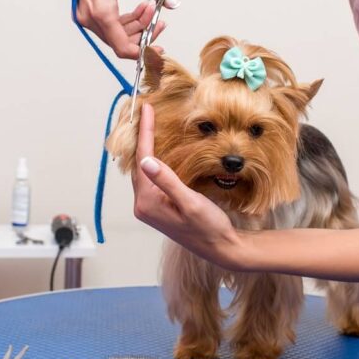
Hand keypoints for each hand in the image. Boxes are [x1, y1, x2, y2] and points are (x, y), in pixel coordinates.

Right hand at [69, 0, 178, 59]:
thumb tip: (174, 3)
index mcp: (101, 10)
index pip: (123, 47)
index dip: (143, 52)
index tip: (159, 50)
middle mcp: (89, 17)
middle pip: (120, 42)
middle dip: (143, 33)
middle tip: (160, 19)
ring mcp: (84, 15)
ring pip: (115, 35)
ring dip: (135, 26)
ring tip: (150, 7)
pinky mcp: (85, 11)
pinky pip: (107, 26)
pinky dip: (125, 21)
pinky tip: (140, 7)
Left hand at [133, 104, 247, 269]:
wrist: (220, 248)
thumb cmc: (208, 228)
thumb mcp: (190, 203)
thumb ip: (167, 181)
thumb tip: (146, 161)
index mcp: (147, 202)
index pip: (143, 159)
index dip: (145, 132)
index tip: (147, 109)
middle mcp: (143, 205)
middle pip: (138, 163)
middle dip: (142, 136)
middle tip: (146, 112)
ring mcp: (150, 206)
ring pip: (144, 170)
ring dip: (147, 148)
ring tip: (150, 125)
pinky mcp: (159, 206)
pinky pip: (152, 177)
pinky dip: (154, 160)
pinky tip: (160, 150)